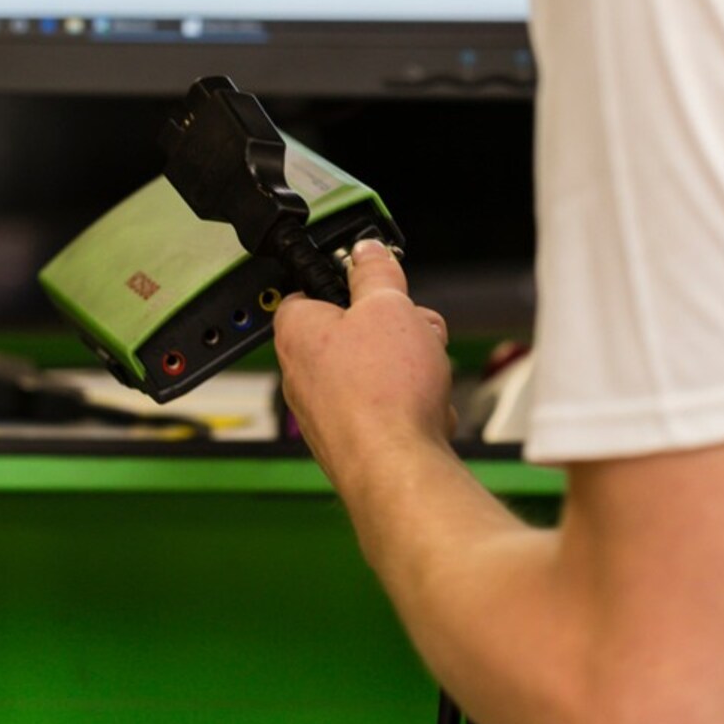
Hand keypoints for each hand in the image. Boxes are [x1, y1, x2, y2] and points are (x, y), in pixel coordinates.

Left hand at [273, 239, 454, 492]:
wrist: (399, 470)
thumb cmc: (384, 394)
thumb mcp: (389, 306)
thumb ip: (376, 273)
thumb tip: (367, 252)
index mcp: (297, 333)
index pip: (309, 290)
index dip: (348, 282)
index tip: (374, 281)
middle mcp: (302, 374)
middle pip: (353, 330)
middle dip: (395, 327)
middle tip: (413, 331)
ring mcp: (327, 412)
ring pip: (376, 369)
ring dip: (410, 365)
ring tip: (425, 373)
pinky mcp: (354, 440)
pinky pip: (387, 407)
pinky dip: (410, 404)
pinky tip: (426, 409)